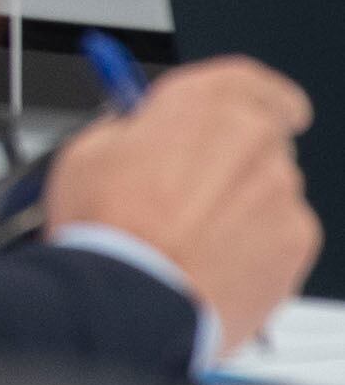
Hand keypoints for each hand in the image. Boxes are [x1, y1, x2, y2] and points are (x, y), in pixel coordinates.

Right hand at [50, 56, 320, 353]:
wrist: (132, 302)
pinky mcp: (296, 246)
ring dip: (240, 207)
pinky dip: (254, 248)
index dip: (250, 97)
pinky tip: (209, 264)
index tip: (244, 111)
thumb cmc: (107, 227)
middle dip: (232, 160)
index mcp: (206, 104)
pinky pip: (280, 237)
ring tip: (188, 239)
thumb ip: (131, 132)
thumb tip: (139, 135)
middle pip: (260, 140)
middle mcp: (257, 141)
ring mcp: (283, 196)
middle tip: (188, 189)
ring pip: (269, 192)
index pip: (253, 81)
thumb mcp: (88, 152)